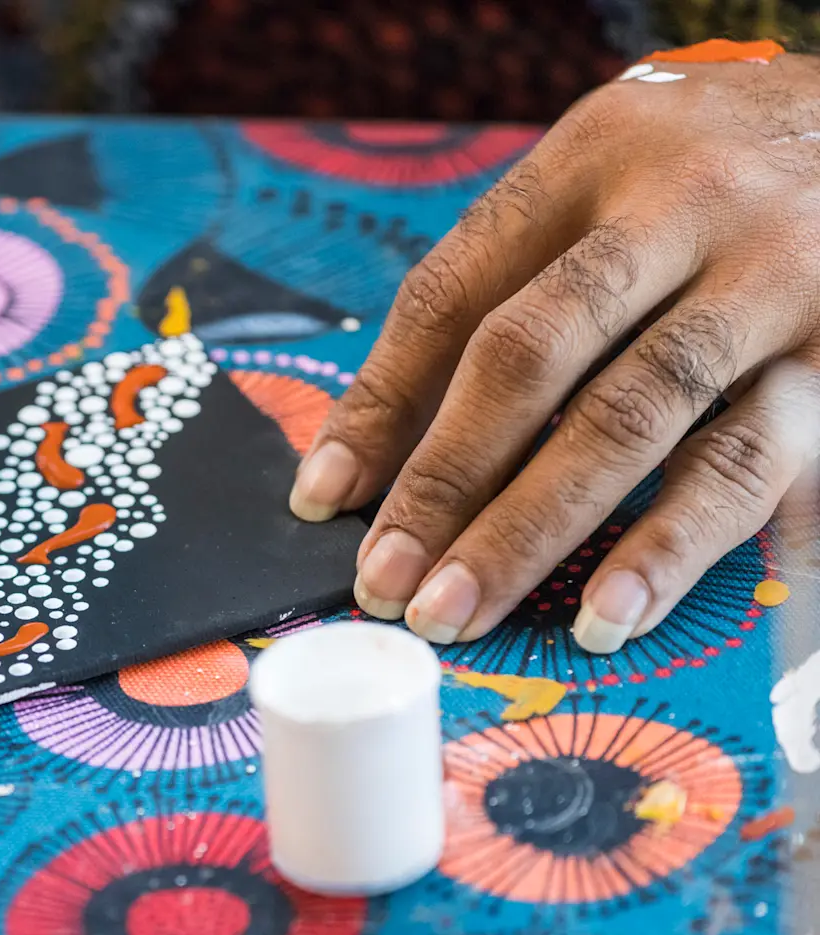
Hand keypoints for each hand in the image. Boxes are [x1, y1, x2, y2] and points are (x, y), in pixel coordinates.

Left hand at [289, 51, 819, 651]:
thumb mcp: (605, 179)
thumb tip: (386, 445)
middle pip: (533, 358)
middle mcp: (682, 209)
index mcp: (591, 158)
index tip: (324, 499)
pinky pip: (759, 461)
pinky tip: (618, 611)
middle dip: (447, 483)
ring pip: (638, 417)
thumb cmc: (711, 174)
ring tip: (473, 613)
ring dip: (544, 529)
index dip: (379, 404)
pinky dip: (682, 543)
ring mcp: (773, 280)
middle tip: (387, 583)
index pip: (454, 294)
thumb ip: (510, 286)